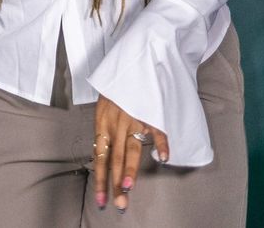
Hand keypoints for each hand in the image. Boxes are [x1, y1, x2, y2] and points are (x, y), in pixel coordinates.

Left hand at [91, 95, 168, 212]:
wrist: (129, 61)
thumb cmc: (114, 88)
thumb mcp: (103, 108)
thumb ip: (105, 132)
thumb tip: (103, 156)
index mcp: (103, 124)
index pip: (100, 158)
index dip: (101, 179)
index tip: (101, 200)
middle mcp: (116, 124)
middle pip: (115, 157)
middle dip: (116, 183)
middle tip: (119, 203)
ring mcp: (134, 118)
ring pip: (132, 148)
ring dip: (130, 168)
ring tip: (128, 187)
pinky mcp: (151, 111)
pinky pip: (157, 130)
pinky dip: (161, 144)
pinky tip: (163, 158)